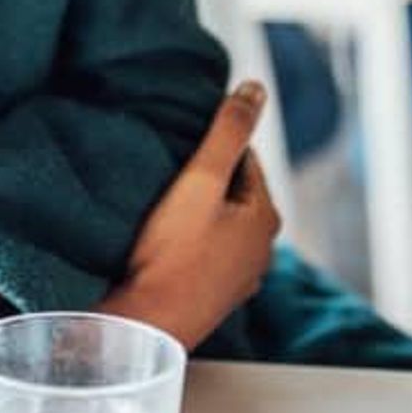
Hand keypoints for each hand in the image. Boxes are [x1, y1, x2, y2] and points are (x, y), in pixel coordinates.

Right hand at [98, 82, 279, 349]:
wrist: (146, 324)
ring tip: (161, 205)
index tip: (178, 146)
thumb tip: (255, 88)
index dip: (211, 146)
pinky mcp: (216, 297)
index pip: (245, 159)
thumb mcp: (199, 181)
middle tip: (165, 172)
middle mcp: (262, 251)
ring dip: (199, 212)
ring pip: (221, 224)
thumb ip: (228, 132)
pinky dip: (191, 242)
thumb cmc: (171, 253)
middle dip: (206, 178)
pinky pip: (207, 252)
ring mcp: (240, 278)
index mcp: (266, 217)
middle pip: (233, 193)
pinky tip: (164, 242)